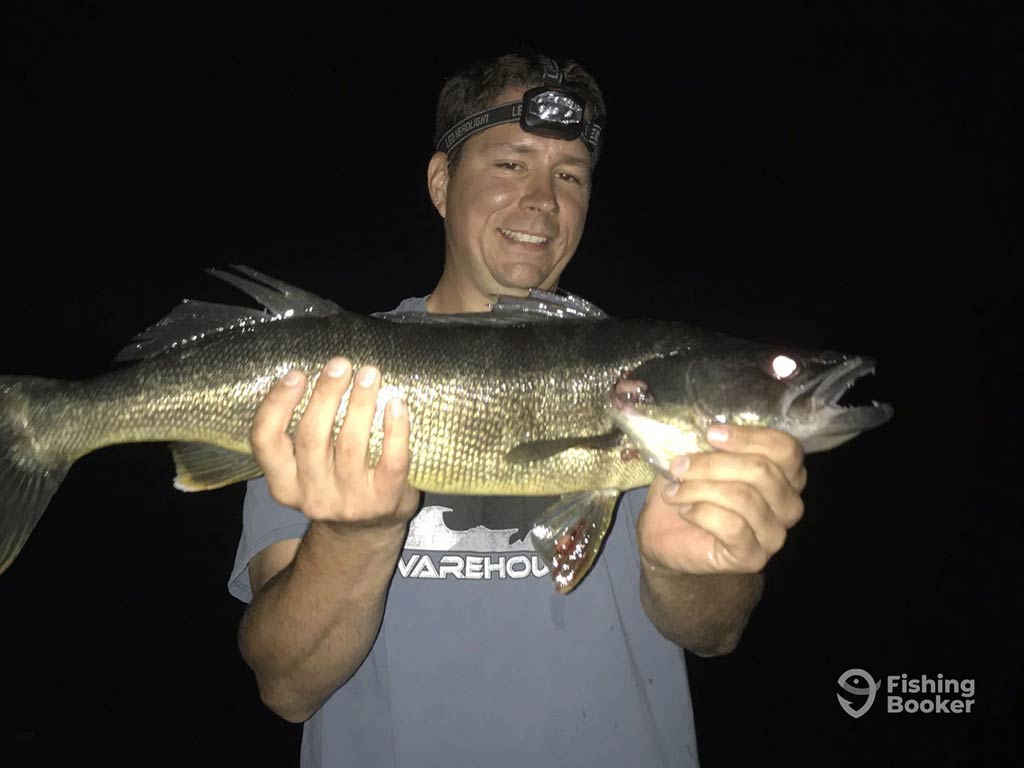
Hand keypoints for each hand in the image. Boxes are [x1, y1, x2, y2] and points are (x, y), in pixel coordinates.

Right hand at [250, 357, 419, 530]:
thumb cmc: (336, 482)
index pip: (266, 441)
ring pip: (351, 445)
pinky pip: (391, 461)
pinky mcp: (384, 501)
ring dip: (360, 403)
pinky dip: (395, 429)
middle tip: (340, 365)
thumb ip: (306, 432)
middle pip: (311, 437)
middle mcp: (312, 495)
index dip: (277, 404)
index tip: (297, 374)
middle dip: (326, 395)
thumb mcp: (307, 467)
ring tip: (369, 374)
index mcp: (284, 482)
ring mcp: (349, 501)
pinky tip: (396, 404)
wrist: (366, 532)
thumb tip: (323, 373)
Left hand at [638, 424, 805, 574]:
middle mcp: (788, 503)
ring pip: (745, 498)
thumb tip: (700, 425)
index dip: (749, 437)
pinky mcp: (754, 557)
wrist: (668, 538)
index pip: (785, 449)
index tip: (710, 433)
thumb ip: (707, 442)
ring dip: (699, 488)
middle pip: (762, 471)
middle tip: (679, 464)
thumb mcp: (696, 458)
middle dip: (713, 464)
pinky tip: (684, 510)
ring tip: (673, 490)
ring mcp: (774, 534)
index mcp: (784, 473)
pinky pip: (734, 527)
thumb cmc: (689, 491)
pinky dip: (702, 513)